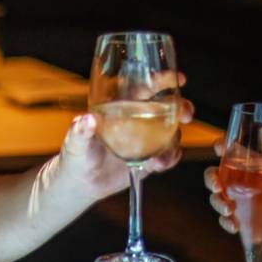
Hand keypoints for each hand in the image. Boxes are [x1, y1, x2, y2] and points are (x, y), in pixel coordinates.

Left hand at [54, 87, 194, 203]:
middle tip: (186, 114)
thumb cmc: (76, 154)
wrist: (81, 182)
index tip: (176, 78)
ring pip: (172, 131)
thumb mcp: (76, 142)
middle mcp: (137, 120)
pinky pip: (168, 154)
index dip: (162, 80)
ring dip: (176, 138)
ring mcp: (146, 139)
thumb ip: (80, 131)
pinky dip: (170, 158)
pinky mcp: (150, 159)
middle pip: (166, 106)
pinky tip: (161, 163)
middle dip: (181, 106)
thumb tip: (86, 120)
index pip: (144, 88)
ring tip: (165, 154)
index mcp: (121, 108)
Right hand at [204, 137, 238, 233]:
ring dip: (219, 204)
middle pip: (213, 175)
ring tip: (229, 210)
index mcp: (244, 164)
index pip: (228, 151)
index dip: (221, 146)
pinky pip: (224, 219)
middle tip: (217, 187)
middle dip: (211, 180)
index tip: (221, 148)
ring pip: (216, 198)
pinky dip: (226, 222)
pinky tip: (234, 225)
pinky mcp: (235, 216)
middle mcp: (234, 179)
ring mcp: (232, 198)